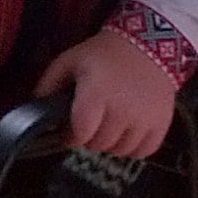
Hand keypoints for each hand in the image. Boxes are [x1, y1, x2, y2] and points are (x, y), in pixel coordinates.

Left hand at [34, 29, 176, 158]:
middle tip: (89, 123)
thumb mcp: (70, 60)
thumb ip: (48, 83)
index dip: (69, 135)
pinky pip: (143, 152)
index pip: (79, 135)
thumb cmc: (104, 54)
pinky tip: (126, 132)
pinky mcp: (161, 125)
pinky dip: (133, 148)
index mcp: (96, 95)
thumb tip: (37, 105)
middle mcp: (121, 111)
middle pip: (98, 145)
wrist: (147, 45)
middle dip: (89, 137)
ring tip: (108, 126)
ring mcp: (143, 120)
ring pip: (120, 151)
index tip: (69, 128)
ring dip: (110, 143)